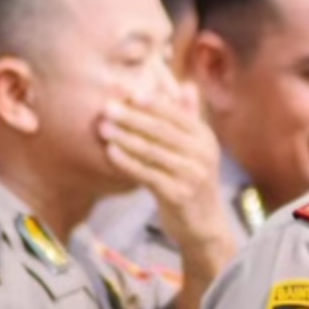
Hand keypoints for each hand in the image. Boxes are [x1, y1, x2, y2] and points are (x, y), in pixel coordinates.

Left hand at [99, 74, 230, 253]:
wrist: (203, 223)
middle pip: (163, 131)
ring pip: (154, 152)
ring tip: (103, 128)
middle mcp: (203, 154)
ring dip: (125, 138)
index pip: (177, 115)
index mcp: (205, 138)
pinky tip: (111, 152)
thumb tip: (187, 85)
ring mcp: (192, 176)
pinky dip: (128, 163)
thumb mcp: (196, 148)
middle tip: (108, 107)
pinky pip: (148, 174)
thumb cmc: (192, 179)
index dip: (153, 103)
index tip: (128, 92)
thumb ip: (189, 117)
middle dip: (133, 117)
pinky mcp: (179, 195)